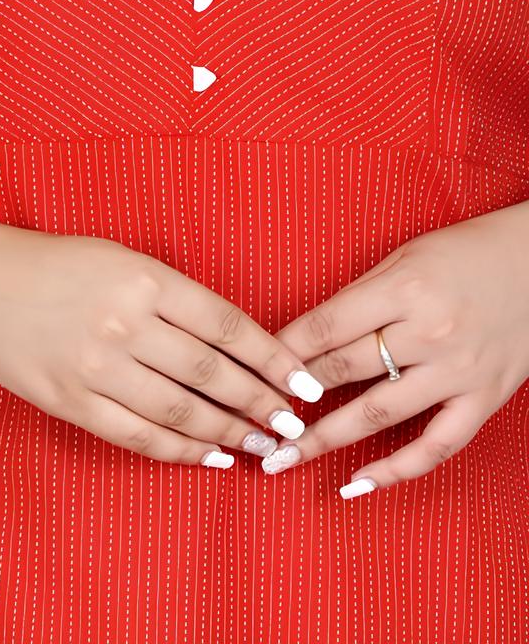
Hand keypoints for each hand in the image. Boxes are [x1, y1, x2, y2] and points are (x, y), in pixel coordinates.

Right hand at [0, 227, 324, 466]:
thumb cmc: (60, 266)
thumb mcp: (124, 259)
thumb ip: (175, 296)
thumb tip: (236, 341)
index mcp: (145, 279)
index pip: (226, 324)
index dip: (272, 358)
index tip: (303, 381)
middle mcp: (124, 323)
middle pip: (210, 373)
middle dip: (260, 402)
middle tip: (292, 422)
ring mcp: (96, 367)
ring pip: (180, 411)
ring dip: (228, 432)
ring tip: (259, 442)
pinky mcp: (71, 403)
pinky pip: (137, 436)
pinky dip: (180, 450)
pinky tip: (209, 456)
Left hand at [266, 201, 528, 495]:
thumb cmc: (464, 253)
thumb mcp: (405, 256)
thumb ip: (359, 297)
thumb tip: (304, 336)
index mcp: (405, 288)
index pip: (326, 326)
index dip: (283, 352)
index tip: (251, 371)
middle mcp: (430, 332)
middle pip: (345, 370)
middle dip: (292, 397)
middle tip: (253, 420)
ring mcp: (458, 371)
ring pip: (380, 413)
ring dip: (325, 439)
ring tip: (282, 459)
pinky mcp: (484, 399)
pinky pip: (436, 446)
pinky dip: (395, 470)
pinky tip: (356, 483)